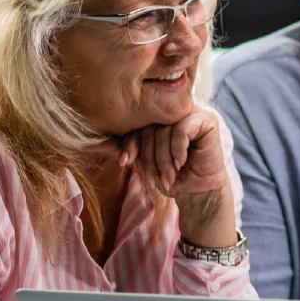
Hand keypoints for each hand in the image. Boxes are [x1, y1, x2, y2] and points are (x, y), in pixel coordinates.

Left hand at [121, 107, 235, 246]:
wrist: (198, 190)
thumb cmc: (170, 175)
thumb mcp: (143, 162)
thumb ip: (124, 149)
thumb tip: (93, 144)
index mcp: (156, 116)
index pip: (137, 124)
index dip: (130, 144)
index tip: (125, 163)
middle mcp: (173, 110)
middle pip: (150, 128)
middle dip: (148, 158)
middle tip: (153, 180)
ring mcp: (191, 112)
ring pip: (165, 131)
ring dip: (164, 160)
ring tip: (168, 177)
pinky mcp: (206, 120)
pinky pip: (183, 130)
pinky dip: (178, 149)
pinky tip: (181, 162)